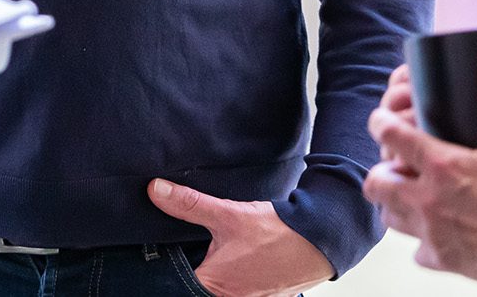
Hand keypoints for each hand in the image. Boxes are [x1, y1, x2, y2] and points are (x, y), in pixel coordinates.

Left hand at [148, 179, 333, 296]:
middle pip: (196, 285)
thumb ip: (190, 204)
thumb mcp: (229, 214)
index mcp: (214, 286)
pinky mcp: (263, 296)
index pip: (176, 283)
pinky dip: (233, 275)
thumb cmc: (276, 232)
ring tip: (220, 251)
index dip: (168, 267)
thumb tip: (156, 190)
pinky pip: (238, 288)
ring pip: (219, 287)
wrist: (320, 240)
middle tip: (198, 248)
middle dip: (194, 267)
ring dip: (215, 271)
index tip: (166, 254)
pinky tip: (237, 257)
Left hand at [363, 51, 476, 287]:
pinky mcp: (443, 260)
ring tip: (409, 196)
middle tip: (393, 166)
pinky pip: (417, 252)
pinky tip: (436, 233)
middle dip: (380, 172)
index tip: (380, 120)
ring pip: (389, 218)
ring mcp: (432, 233)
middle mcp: (428, 199)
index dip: (380, 123)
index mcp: (442, 165)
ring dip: (394, 205)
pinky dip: (421, 242)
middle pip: (377, 183)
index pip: (392, 136)